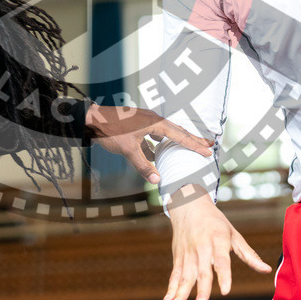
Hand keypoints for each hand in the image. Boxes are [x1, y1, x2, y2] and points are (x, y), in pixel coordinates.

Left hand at [85, 105, 212, 183]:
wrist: (92, 119)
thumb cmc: (110, 131)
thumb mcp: (128, 150)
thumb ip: (144, 165)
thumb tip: (158, 180)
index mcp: (154, 123)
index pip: (179, 135)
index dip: (194, 144)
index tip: (207, 150)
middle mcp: (152, 120)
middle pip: (177, 131)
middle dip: (192, 139)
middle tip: (208, 145)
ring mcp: (145, 121)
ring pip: (166, 133)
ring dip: (176, 141)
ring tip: (189, 148)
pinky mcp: (137, 125)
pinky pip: (153, 135)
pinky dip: (158, 144)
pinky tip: (157, 154)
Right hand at [165, 187, 270, 299]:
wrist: (189, 205)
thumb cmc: (215, 221)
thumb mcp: (233, 234)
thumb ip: (249, 254)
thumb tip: (266, 270)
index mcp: (218, 239)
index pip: (221, 259)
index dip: (223, 275)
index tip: (225, 290)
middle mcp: (201, 246)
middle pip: (201, 271)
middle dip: (201, 289)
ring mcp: (188, 252)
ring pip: (185, 275)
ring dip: (180, 292)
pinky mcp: (179, 255)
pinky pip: (175, 273)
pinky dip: (171, 287)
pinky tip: (168, 299)